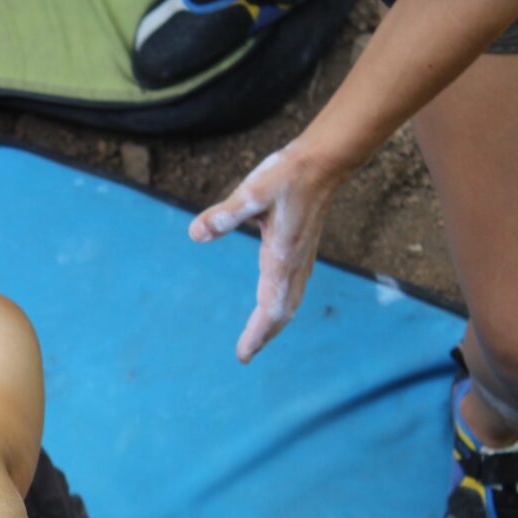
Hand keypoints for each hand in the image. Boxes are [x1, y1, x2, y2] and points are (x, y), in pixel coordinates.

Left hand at [188, 143, 346, 361]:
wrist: (322, 162)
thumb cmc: (287, 176)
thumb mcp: (251, 193)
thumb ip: (224, 214)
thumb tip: (195, 234)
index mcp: (282, 258)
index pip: (269, 307)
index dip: (257, 333)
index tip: (243, 354)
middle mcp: (294, 263)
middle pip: (282, 311)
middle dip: (264, 334)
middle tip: (245, 355)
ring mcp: (301, 257)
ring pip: (290, 301)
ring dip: (274, 322)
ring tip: (258, 338)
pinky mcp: (301, 249)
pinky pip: (293, 287)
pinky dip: (281, 304)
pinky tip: (273, 303)